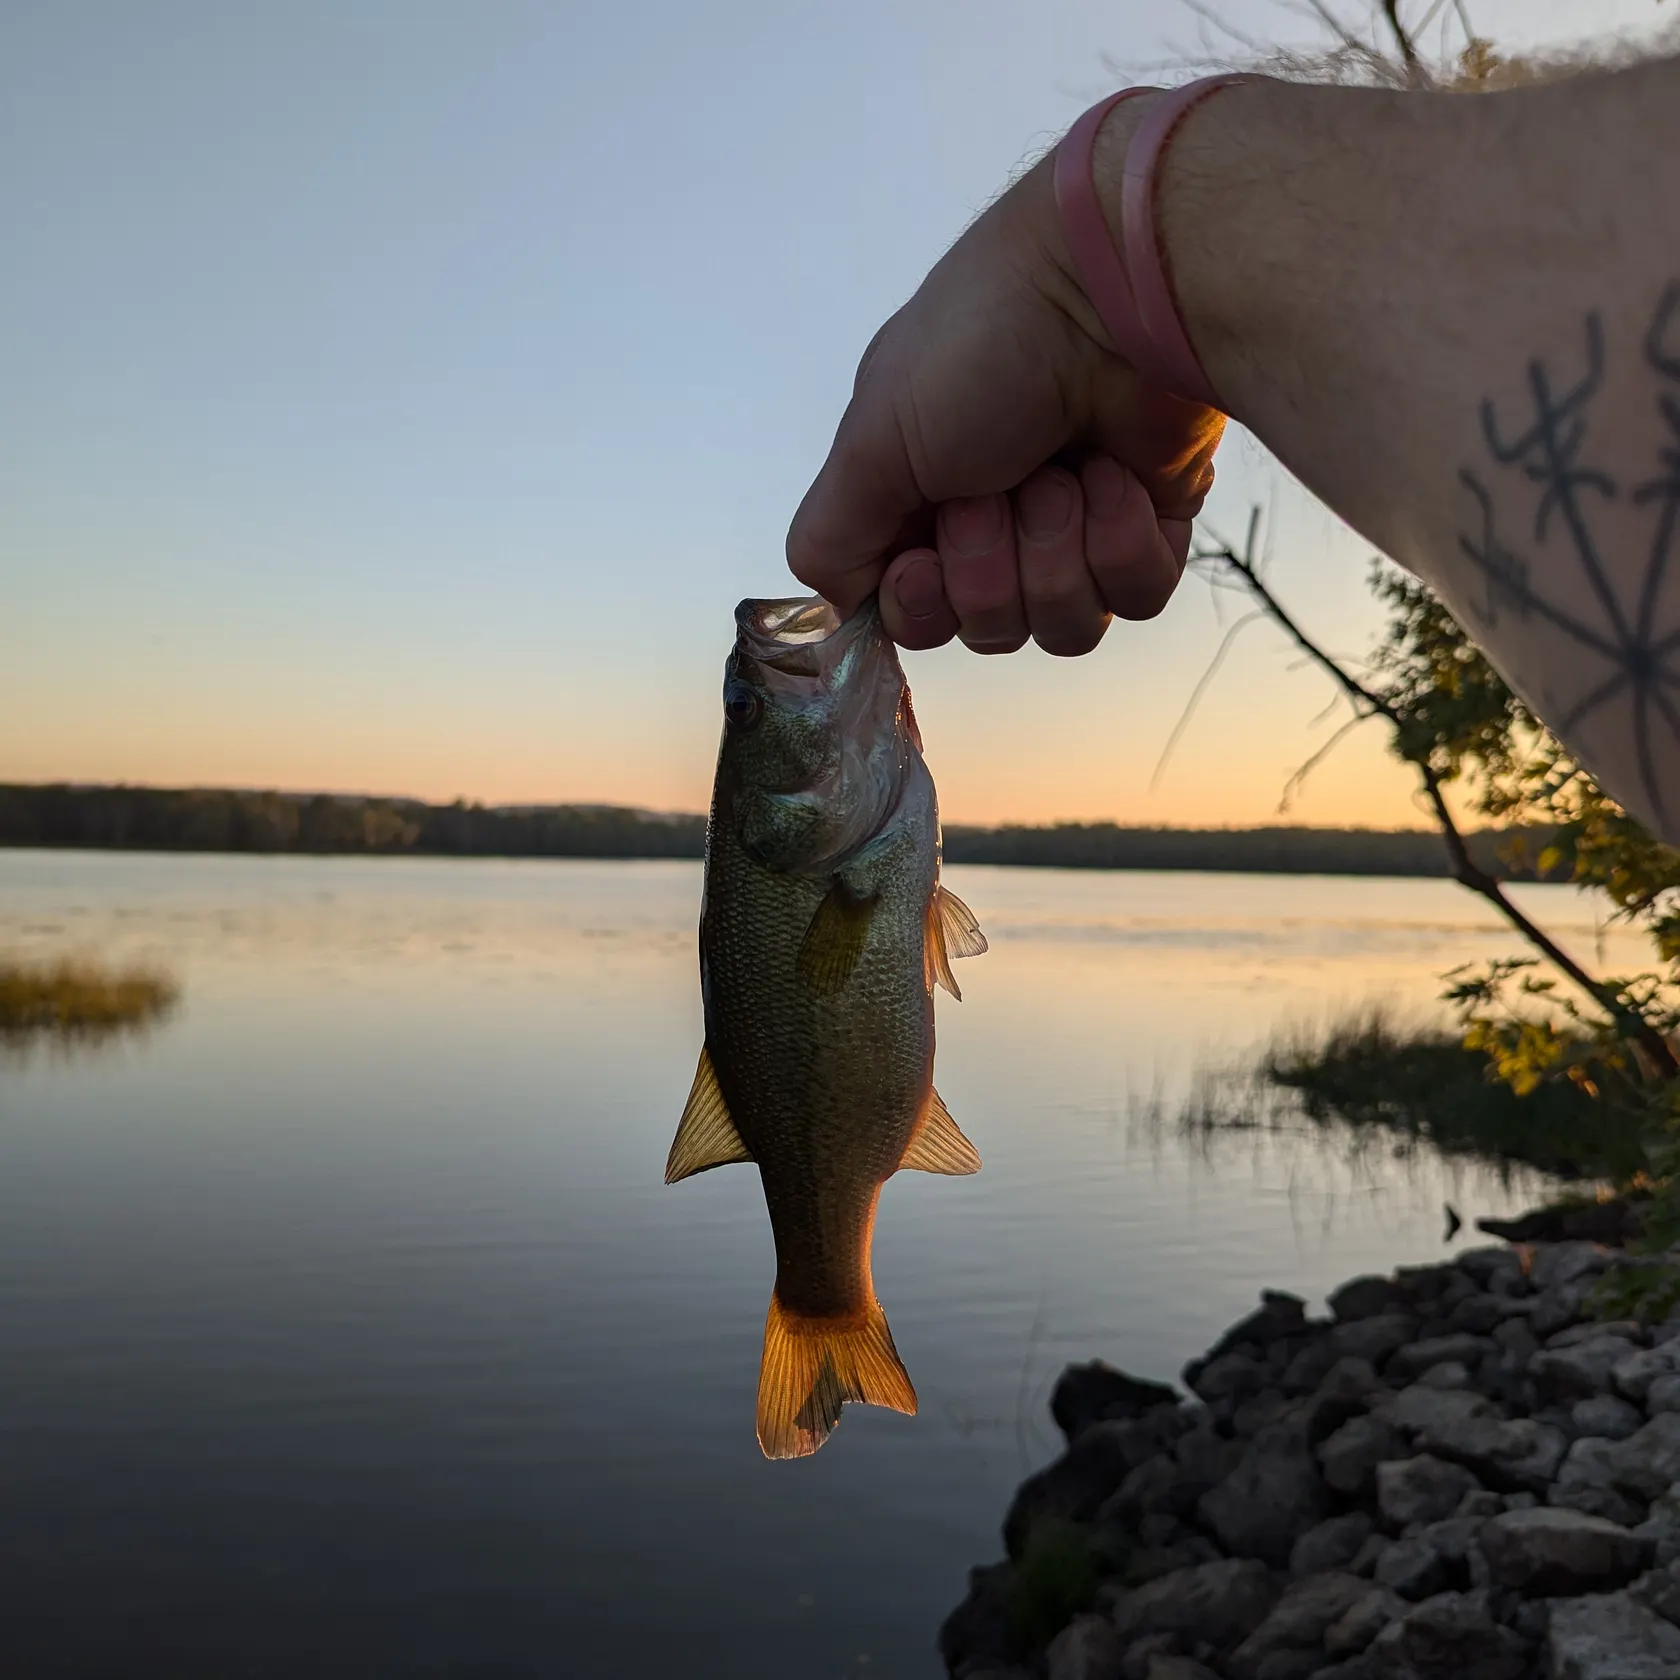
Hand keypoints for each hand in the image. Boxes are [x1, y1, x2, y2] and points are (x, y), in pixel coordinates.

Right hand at [785, 113, 1224, 655]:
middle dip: (994, 563)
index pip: (914, 617)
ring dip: (1058, 547)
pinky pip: (1134, 600)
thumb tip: (839, 609)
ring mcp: (1075, 530)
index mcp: (921, 503)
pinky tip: (1118, 476)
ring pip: (1064, 628)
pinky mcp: (1150, 529)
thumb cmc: (984, 343)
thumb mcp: (871, 439)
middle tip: (1002, 484)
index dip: (922, 606)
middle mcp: (995, 523)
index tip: (926, 560)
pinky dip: (1123, 541)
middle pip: (989, 630)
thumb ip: (829, 540)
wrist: (1113, 292)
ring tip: (1066, 469)